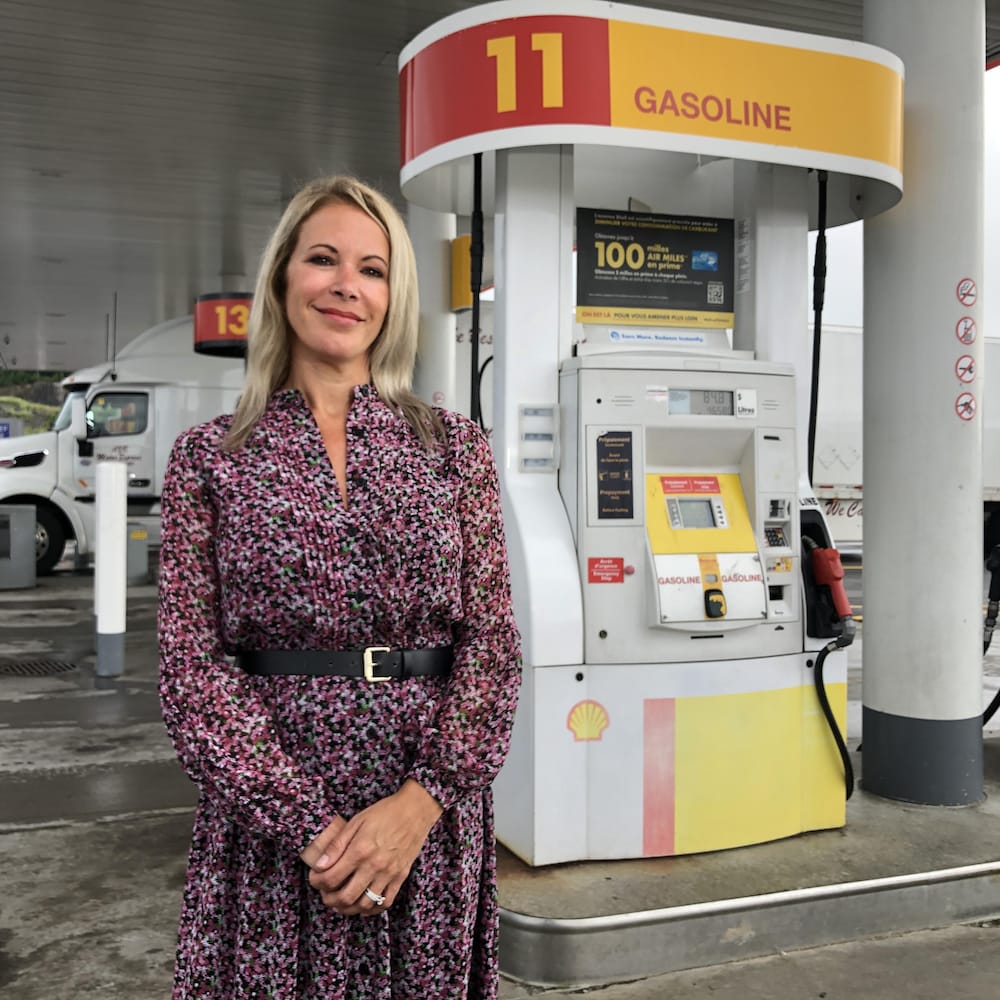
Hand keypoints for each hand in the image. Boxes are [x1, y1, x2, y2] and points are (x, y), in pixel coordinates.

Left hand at [307, 779, 442, 915]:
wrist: (414, 810)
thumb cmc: (384, 813)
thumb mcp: (356, 821)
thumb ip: (337, 845)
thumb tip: (319, 865)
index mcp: (360, 850)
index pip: (331, 878)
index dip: (317, 882)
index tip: (314, 878)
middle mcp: (374, 866)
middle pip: (345, 897)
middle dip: (329, 900)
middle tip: (325, 894)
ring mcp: (389, 874)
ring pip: (364, 905)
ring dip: (348, 908)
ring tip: (340, 901)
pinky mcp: (401, 877)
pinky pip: (385, 903)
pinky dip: (372, 909)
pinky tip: (363, 904)